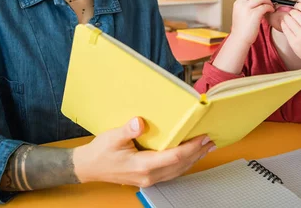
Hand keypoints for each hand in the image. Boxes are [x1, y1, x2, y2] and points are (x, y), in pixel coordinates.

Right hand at [73, 117, 214, 186]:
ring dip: (194, 159)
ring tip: (206, 147)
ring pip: (178, 170)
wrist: (89, 167)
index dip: (191, 147)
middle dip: (198, 152)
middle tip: (211, 140)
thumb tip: (140, 122)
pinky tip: (189, 156)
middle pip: (181, 165)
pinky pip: (172, 172)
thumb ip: (127, 130)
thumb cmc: (100, 152)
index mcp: (143, 165)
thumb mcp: (112, 137)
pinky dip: (184, 163)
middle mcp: (149, 176)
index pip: (174, 156)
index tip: (203, 137)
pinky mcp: (148, 177)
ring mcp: (149, 179)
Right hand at [230, 0, 273, 45]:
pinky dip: (270, 7)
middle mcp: (241, 4)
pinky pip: (265, 6)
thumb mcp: (240, 14)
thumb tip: (258, 0)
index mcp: (237, 3)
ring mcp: (247, 9)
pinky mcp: (254, 15)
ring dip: (268, 1)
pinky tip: (271, 10)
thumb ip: (246, 6)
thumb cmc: (242, 29)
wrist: (239, 39)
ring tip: (271, 6)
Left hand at [280, 3, 300, 65]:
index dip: (299, 6)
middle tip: (294, 15)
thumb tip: (296, 6)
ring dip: (287, 18)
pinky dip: (284, 24)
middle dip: (293, 12)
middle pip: (294, 12)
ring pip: (288, 19)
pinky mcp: (293, 42)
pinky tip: (287, 25)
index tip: (298, 8)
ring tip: (290, 20)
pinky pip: (285, 28)